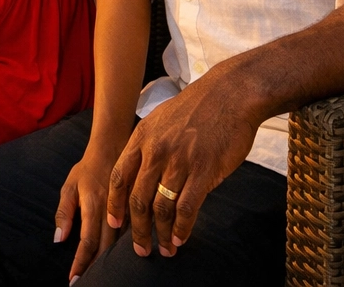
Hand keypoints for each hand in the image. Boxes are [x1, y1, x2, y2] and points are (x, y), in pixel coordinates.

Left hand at [55, 151, 119, 280]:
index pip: (87, 241)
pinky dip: (125, 251)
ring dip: (111, 263)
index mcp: (92, 204)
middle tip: (88, 285)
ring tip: (104, 279)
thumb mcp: (70, 186)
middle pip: (105, 247)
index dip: (80, 262)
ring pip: (120, 244)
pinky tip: (122, 262)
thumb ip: (64, 212)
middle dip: (95, 269)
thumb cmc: (87, 169)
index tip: (74, 279)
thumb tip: (58, 238)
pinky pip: (131, 235)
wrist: (113, 147)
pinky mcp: (136, 209)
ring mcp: (126, 210)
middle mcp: (111, 210)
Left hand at [105, 72, 261, 258]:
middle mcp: (156, 150)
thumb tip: (141, 175)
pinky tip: (180, 238)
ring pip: (161, 208)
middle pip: (137, 199)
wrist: (230, 94)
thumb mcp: (161, 119)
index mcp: (142, 137)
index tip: (113, 224)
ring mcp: (179, 161)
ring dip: (161, 234)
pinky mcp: (203, 170)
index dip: (115, 204)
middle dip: (137, 229)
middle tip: (140, 249)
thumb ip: (148, 146)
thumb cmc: (197, 109)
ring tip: (164, 249)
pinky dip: (181, 228)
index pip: (119, 177)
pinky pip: (186, 207)